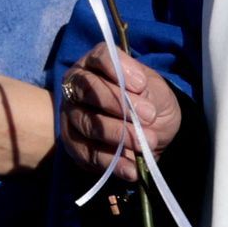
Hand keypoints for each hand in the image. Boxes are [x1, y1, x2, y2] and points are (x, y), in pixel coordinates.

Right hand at [58, 47, 181, 166]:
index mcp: (96, 64)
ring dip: (119, 134)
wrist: (152, 133)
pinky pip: (89, 153)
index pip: (100, 58)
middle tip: (149, 116)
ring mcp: (72, 115)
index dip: (117, 69)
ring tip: (147, 143)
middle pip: (89, 90)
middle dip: (120, 104)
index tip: (141, 85)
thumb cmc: (150, 102)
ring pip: (89, 123)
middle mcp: (77, 85)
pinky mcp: (74, 144)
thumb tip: (135, 93)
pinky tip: (132, 168)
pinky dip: (112, 162)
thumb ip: (145, 89)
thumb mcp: (155, 90)